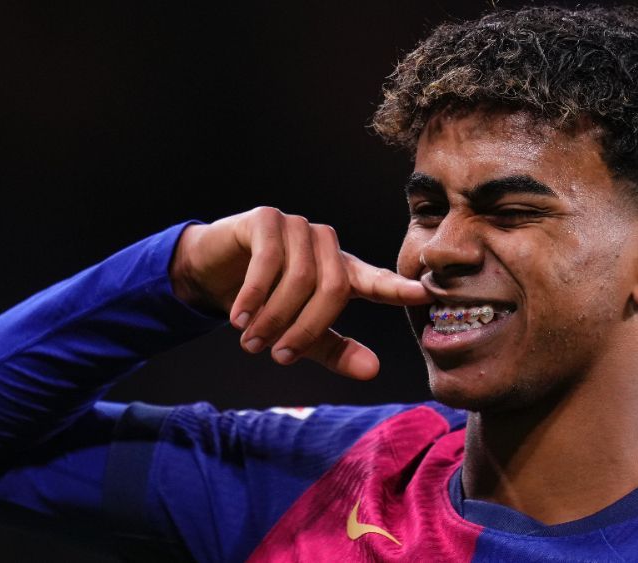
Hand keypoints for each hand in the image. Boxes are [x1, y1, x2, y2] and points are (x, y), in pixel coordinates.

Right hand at [171, 207, 430, 379]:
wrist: (212, 274)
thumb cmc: (265, 303)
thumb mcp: (299, 333)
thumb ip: (336, 350)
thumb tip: (372, 371)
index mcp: (342, 271)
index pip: (377, 281)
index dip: (399, 288)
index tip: (425, 294)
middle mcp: (325, 245)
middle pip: (333, 289)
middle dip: (304, 328)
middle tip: (278, 355)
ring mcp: (297, 228)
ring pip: (300, 277)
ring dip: (274, 317)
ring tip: (251, 341)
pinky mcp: (266, 219)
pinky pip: (269, 259)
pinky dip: (254, 294)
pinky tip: (239, 316)